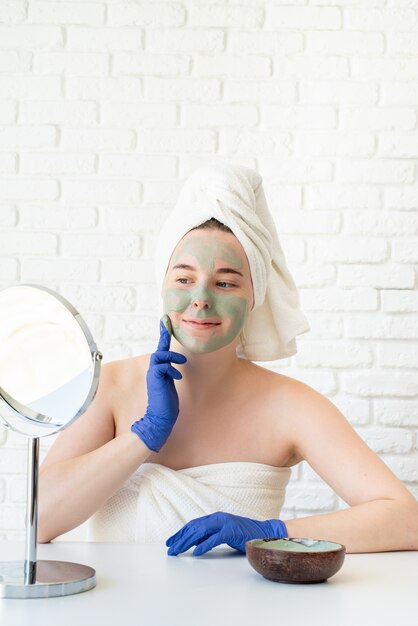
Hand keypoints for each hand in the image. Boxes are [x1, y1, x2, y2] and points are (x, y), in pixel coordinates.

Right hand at [131, 316, 186, 451]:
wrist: (160, 418)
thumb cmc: (167, 403)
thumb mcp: (170, 384)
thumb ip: (171, 373)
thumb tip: (177, 366)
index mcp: (159, 371)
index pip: (161, 350)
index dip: (162, 335)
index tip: (165, 321)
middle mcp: (154, 371)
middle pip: (158, 350)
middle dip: (163, 336)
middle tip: (167, 322)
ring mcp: (153, 376)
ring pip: (158, 356)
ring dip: (171, 356)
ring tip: (182, 361)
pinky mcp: (155, 381)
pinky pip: (162, 368)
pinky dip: (171, 370)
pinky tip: (178, 377)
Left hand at [166, 512, 287, 555]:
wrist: (264, 533)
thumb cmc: (243, 535)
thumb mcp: (223, 533)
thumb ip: (210, 535)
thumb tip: (193, 542)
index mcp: (215, 517)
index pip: (193, 524)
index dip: (180, 532)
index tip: (170, 542)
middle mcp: (218, 518)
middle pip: (194, 527)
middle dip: (180, 538)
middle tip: (170, 549)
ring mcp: (225, 523)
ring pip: (200, 532)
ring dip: (187, 542)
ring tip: (177, 551)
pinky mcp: (232, 532)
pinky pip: (214, 539)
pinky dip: (204, 546)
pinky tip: (196, 553)